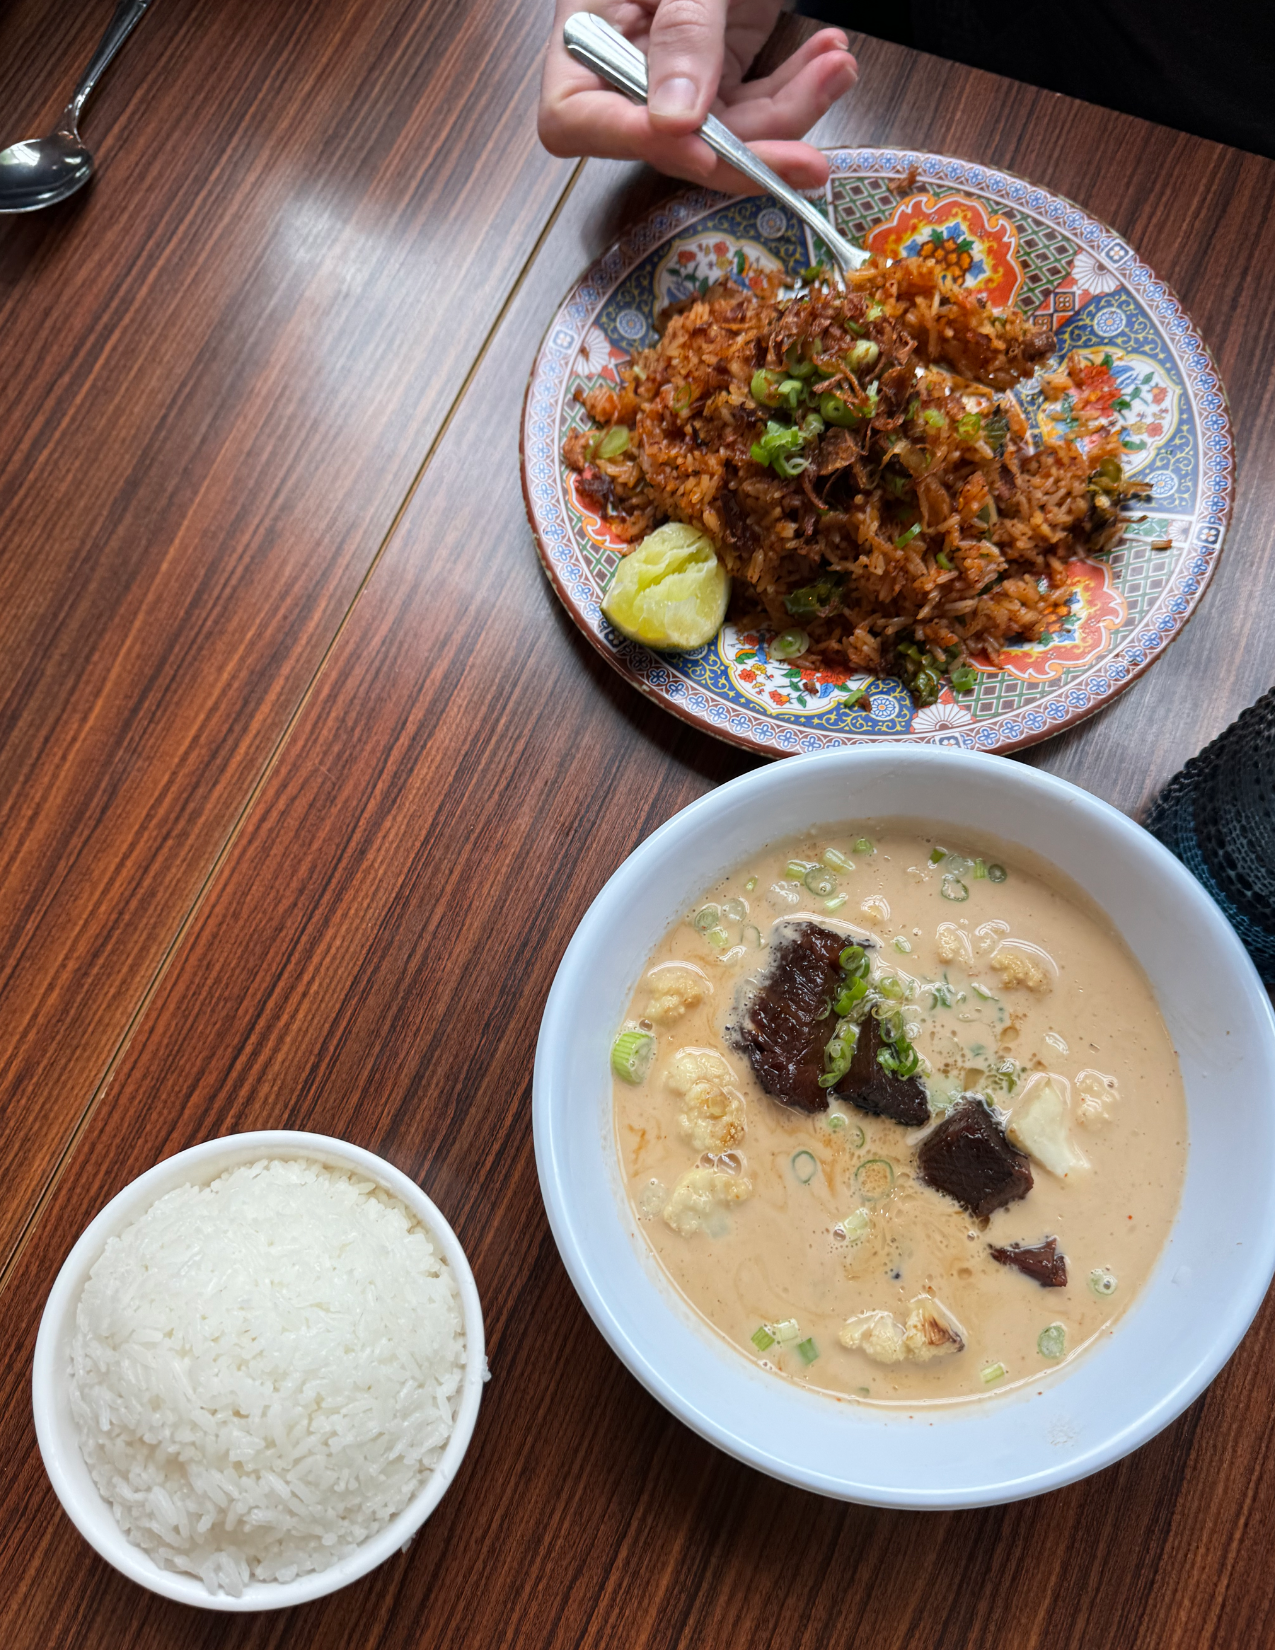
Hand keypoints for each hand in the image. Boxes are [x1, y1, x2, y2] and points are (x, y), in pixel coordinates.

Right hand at [538, 0, 857, 192]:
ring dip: (792, 112)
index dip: (635, 142)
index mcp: (583, 36)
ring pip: (727, 134)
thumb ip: (682, 31)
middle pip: (669, 144)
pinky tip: (829, 55)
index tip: (698, 146)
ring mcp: (674, 78)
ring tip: (836, 67)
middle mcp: (623, 69)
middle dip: (745, 154)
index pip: (577, 118)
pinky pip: (758, 105)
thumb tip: (676, 119)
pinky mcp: (721, 75)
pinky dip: (800, 87)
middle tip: (805, 165)